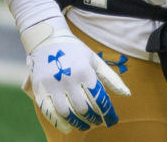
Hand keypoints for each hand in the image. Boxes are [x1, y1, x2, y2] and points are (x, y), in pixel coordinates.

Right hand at [21, 18, 130, 132]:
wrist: (47, 40)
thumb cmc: (75, 51)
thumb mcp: (95, 60)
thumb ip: (111, 78)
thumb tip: (127, 94)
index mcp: (84, 70)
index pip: (99, 99)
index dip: (107, 113)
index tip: (111, 120)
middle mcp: (68, 78)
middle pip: (84, 109)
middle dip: (93, 119)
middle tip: (98, 121)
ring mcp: (52, 85)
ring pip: (67, 113)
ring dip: (78, 123)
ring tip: (85, 124)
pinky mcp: (39, 89)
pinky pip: (49, 112)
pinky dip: (60, 123)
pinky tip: (68, 127)